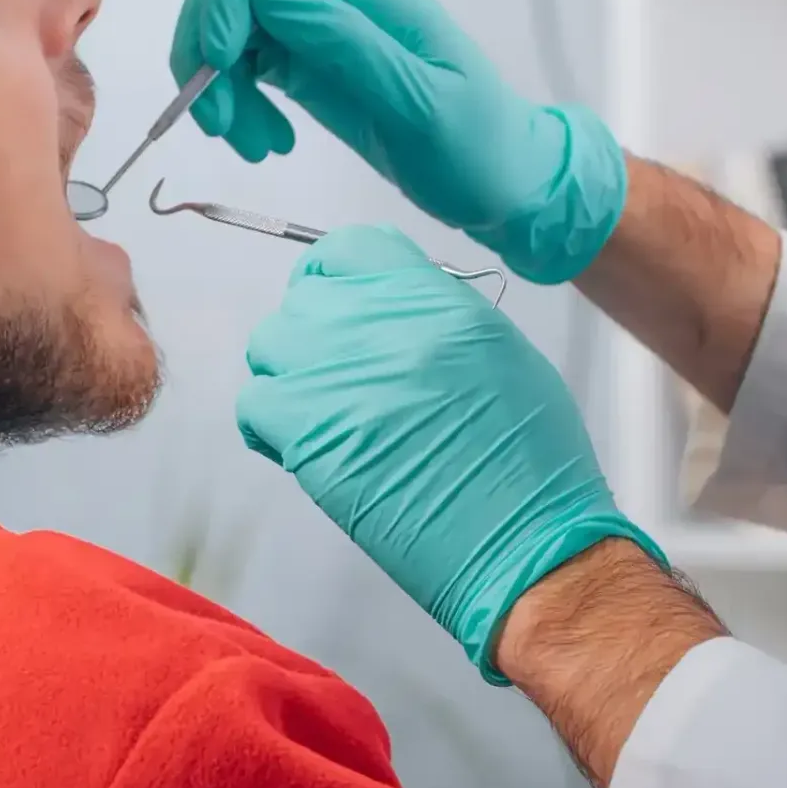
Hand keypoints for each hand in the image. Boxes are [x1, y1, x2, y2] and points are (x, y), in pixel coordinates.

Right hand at [169, 0, 624, 283]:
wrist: (507, 188)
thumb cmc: (480, 145)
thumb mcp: (421, 101)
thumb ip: (348, 44)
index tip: (220, 60)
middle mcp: (337, 3)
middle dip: (208, 47)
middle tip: (217, 121)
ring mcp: (319, 39)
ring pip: (233, 35)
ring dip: (218, 86)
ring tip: (253, 147)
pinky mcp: (309, 76)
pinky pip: (247, 73)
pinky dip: (236, 105)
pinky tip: (265, 144)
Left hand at [239, 225, 664, 679]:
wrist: (524, 538)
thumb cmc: (532, 459)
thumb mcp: (502, 354)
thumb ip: (440, 319)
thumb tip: (394, 317)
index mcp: (434, 298)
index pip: (350, 249)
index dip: (338, 279)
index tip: (342, 306)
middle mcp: (378, 323)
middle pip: (304, 298)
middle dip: (315, 332)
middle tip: (339, 375)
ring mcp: (337, 375)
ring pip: (271, 347)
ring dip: (290, 377)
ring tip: (327, 415)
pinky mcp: (308, 435)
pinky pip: (255, 406)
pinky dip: (271, 425)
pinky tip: (308, 447)